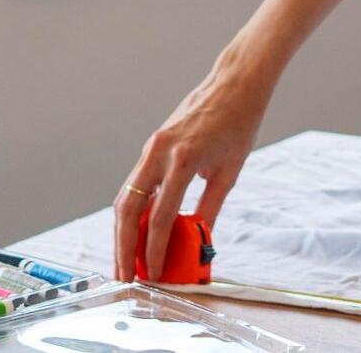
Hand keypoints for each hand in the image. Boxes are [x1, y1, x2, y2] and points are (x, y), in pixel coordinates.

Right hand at [112, 62, 271, 281]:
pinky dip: (131, 210)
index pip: (159, 216)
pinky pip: (134, 183)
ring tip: (125, 260)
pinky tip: (133, 230)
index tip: (152, 274)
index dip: (153, 250)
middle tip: (123, 275)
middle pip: (128, 209)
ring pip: (125, 196)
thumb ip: (209, 208)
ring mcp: (151, 147)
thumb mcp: (229, 172)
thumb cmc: (238, 124)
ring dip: (121, 230)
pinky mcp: (151, 146)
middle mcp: (159, 153)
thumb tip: (196, 239)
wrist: (234, 84)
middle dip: (123, 246)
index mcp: (183, 160)